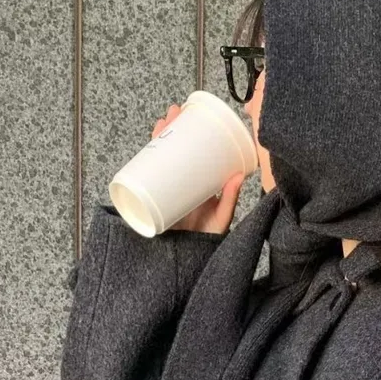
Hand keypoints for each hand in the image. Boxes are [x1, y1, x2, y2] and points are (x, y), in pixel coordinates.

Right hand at [153, 103, 245, 233]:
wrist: (187, 266)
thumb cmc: (206, 243)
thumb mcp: (220, 220)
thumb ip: (229, 200)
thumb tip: (240, 176)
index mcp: (197, 185)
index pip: (192, 153)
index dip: (189, 133)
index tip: (190, 116)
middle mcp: (180, 185)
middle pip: (173, 151)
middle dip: (171, 129)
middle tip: (174, 113)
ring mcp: (164, 191)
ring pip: (159, 160)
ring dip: (158, 140)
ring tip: (161, 125)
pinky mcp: (151, 202)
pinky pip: (144, 180)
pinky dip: (140, 165)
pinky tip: (143, 151)